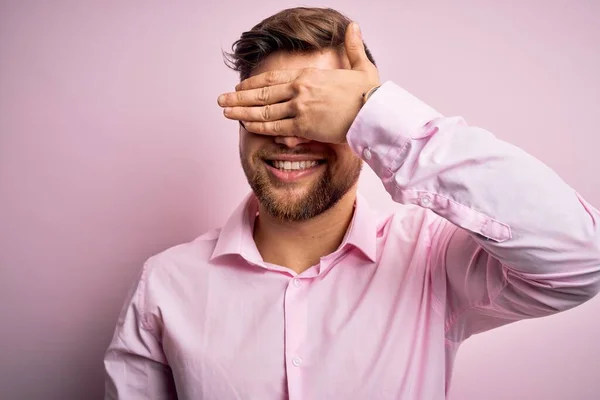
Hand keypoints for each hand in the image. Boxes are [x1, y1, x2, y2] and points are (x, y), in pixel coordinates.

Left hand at [217, 22, 379, 143]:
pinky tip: (244, 126)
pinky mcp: (303, 127)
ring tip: (224, 112)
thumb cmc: (370, 94)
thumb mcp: (362, 66)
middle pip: (262, 93)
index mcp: (309, 76)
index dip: (254, 82)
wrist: (375, 113)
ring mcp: (300, 108)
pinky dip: (258, 127)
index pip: (273, 77)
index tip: (240, 86)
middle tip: (220, 99)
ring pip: (263, 111)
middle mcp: (299, 90)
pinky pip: (275, 128)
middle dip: (238, 97)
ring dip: (242, 111)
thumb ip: (352, 47)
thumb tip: (353, 26)